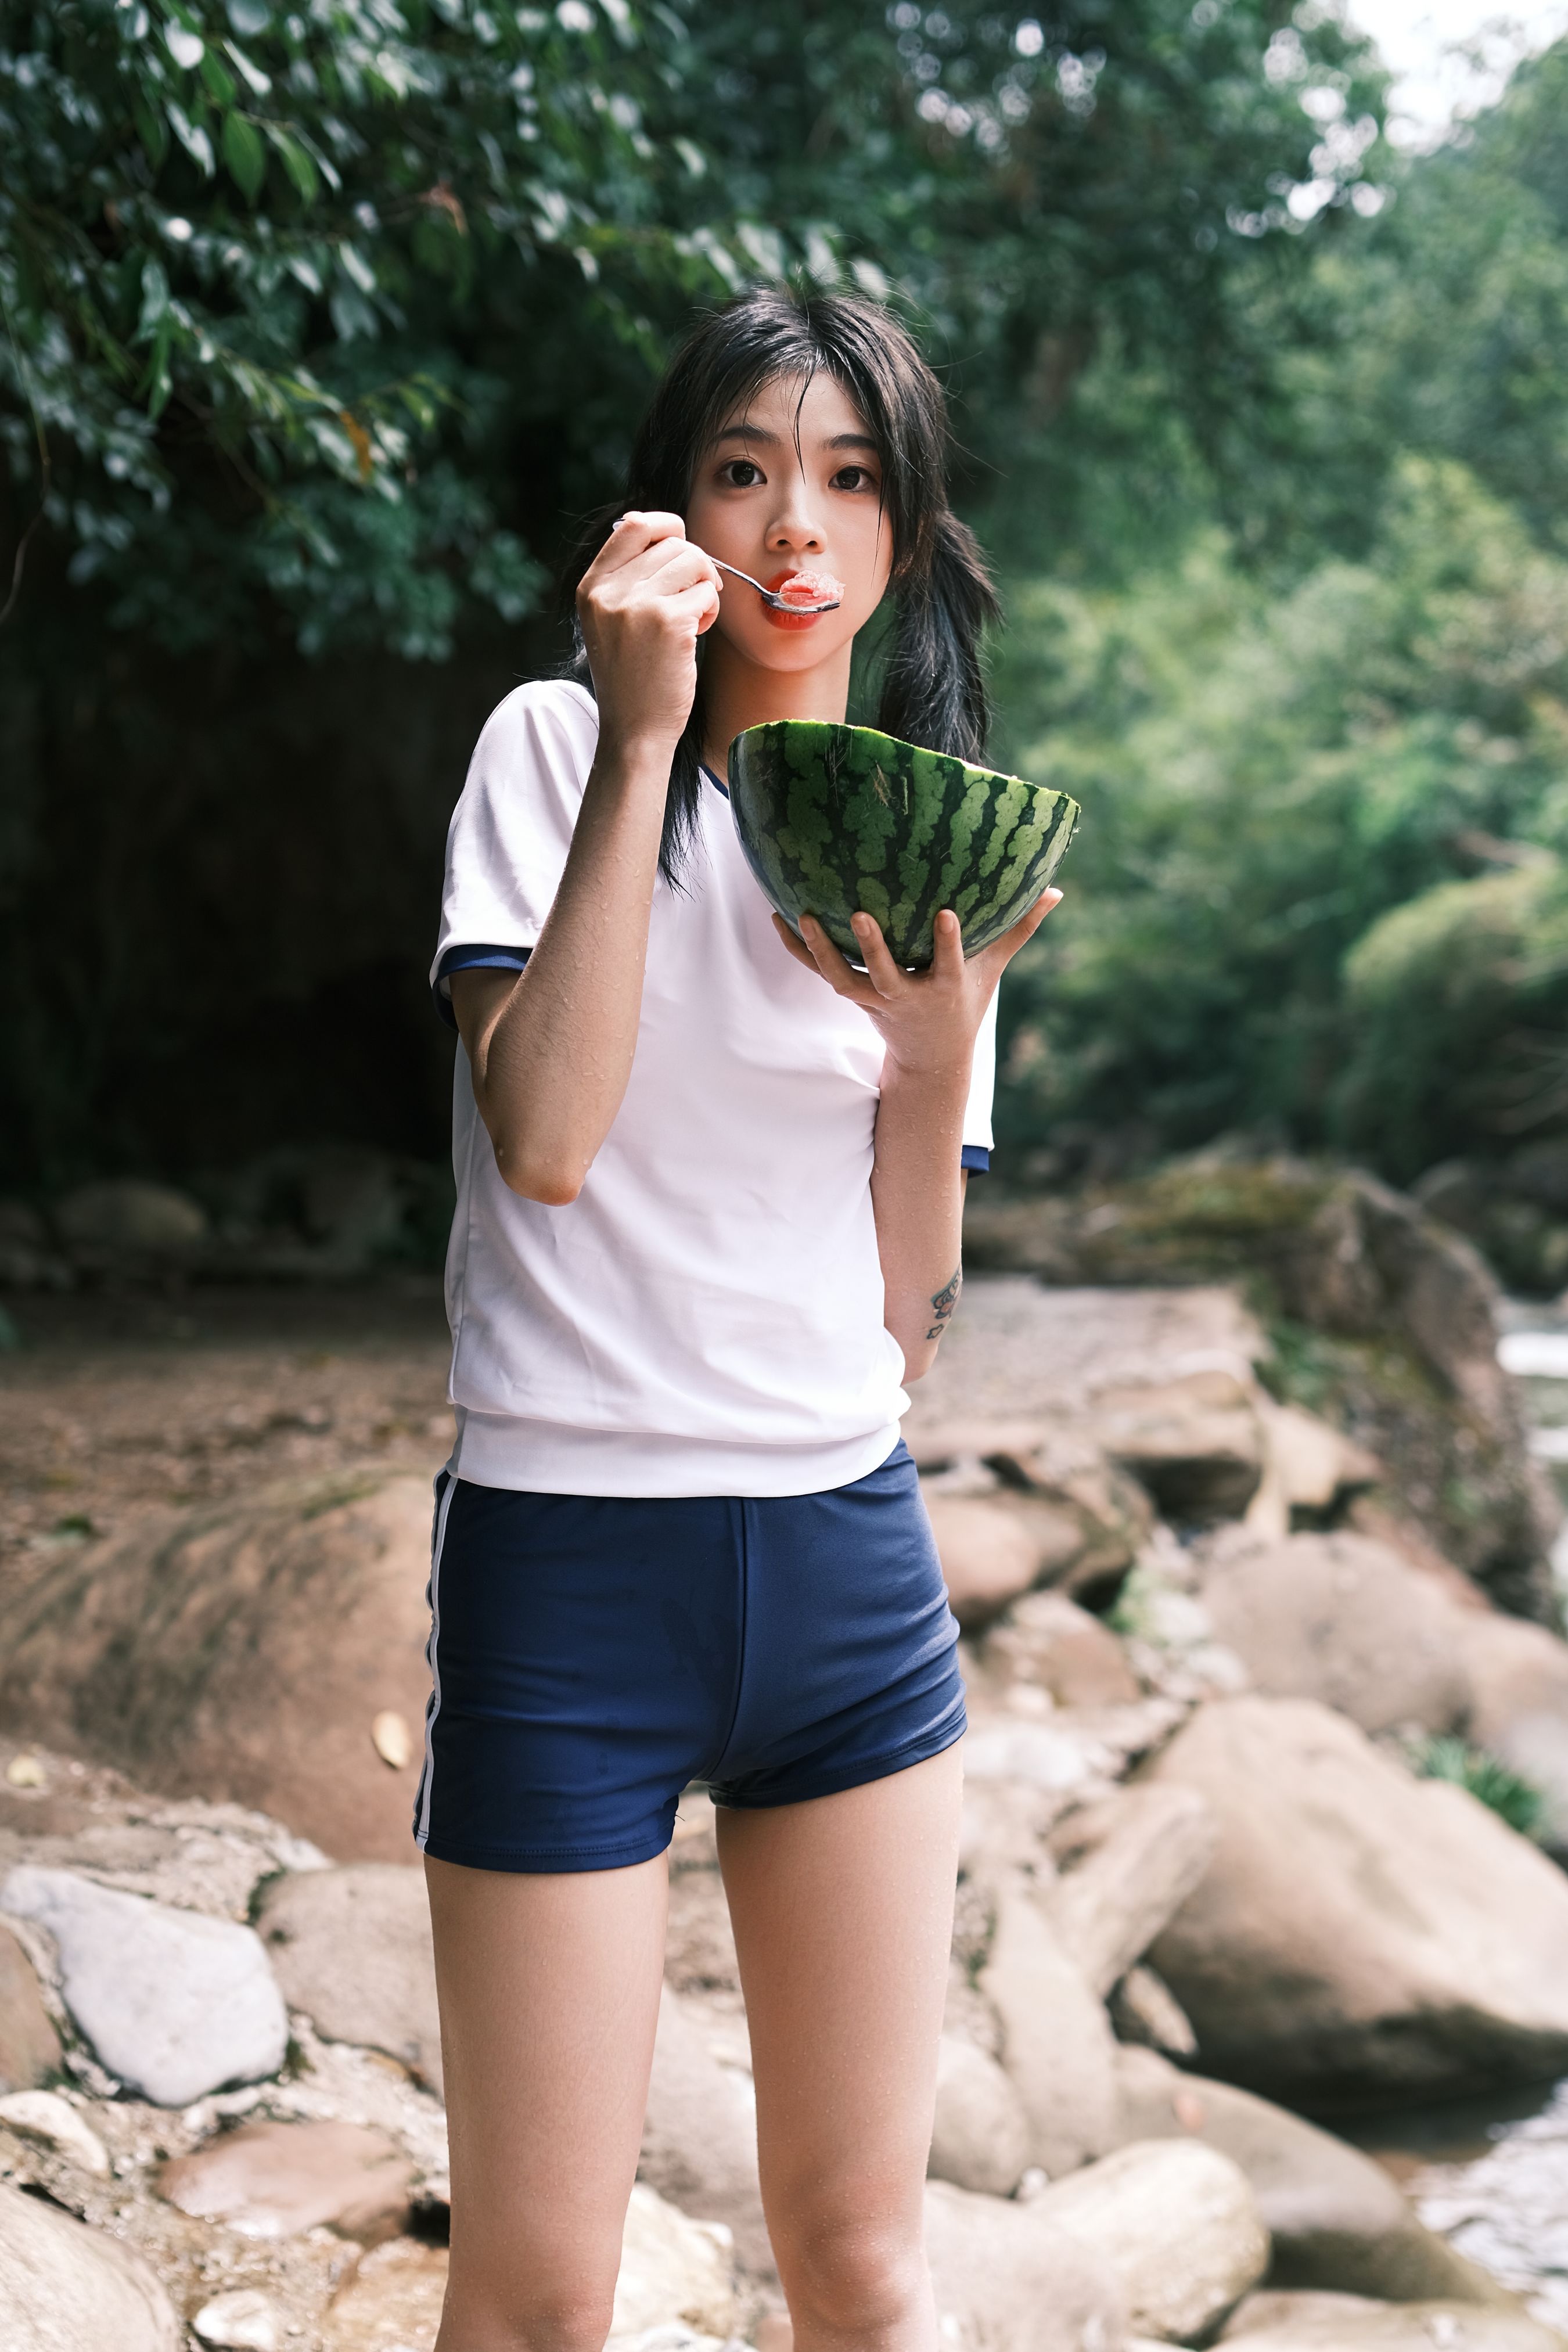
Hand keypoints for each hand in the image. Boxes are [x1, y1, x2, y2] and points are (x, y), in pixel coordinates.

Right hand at [576, 510, 722, 759]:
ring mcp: (638, 605)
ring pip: (694, 561)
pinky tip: (694, 637)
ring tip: (690, 620)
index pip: (633, 525)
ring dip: (704, 588)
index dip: (666, 525)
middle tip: (690, 602)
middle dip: (693, 567)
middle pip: (672, 543)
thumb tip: (663, 529)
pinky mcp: (669, 622)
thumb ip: (627, 578)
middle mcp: (609, 591)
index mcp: (591, 587)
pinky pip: (707, 593)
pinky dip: (709, 612)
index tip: (681, 544)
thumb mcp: (611, 621)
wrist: (634, 731)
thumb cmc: (632, 677)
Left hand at [772, 893, 1062, 1079]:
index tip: (947, 915)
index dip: (948, 944)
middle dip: (873, 949)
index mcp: (944, 989)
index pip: (949, 966)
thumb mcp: (994, 972)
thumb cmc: (965, 1005)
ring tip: (803, 915)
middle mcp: (906, 997)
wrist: (930, 1060)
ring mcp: (875, 999)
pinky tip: (778, 917)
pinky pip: (820, 973)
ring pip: (843, 978)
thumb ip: (1020, 930)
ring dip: (822, 950)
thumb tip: (1056, 891)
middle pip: (885, 976)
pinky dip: (799, 950)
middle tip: (861, 914)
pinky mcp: (853, 997)